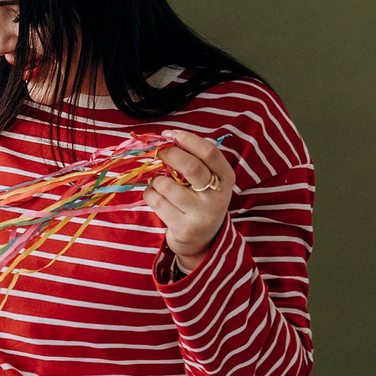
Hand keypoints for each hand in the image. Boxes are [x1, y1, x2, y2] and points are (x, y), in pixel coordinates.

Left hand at [146, 127, 234, 272]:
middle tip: (158, 151)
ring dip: (156, 179)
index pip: (209, 153)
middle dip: (170, 154)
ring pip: (168, 186)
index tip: (170, 134)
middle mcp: (218, 197)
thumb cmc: (199, 200)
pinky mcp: (184, 229)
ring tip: (157, 181)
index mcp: (226, 178)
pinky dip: (149, 193)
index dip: (187, 139)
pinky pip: (157, 202)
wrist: (202, 241)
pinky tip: (155, 196)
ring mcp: (202, 215)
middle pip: (192, 167)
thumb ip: (193, 160)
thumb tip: (166, 138)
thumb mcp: (207, 180)